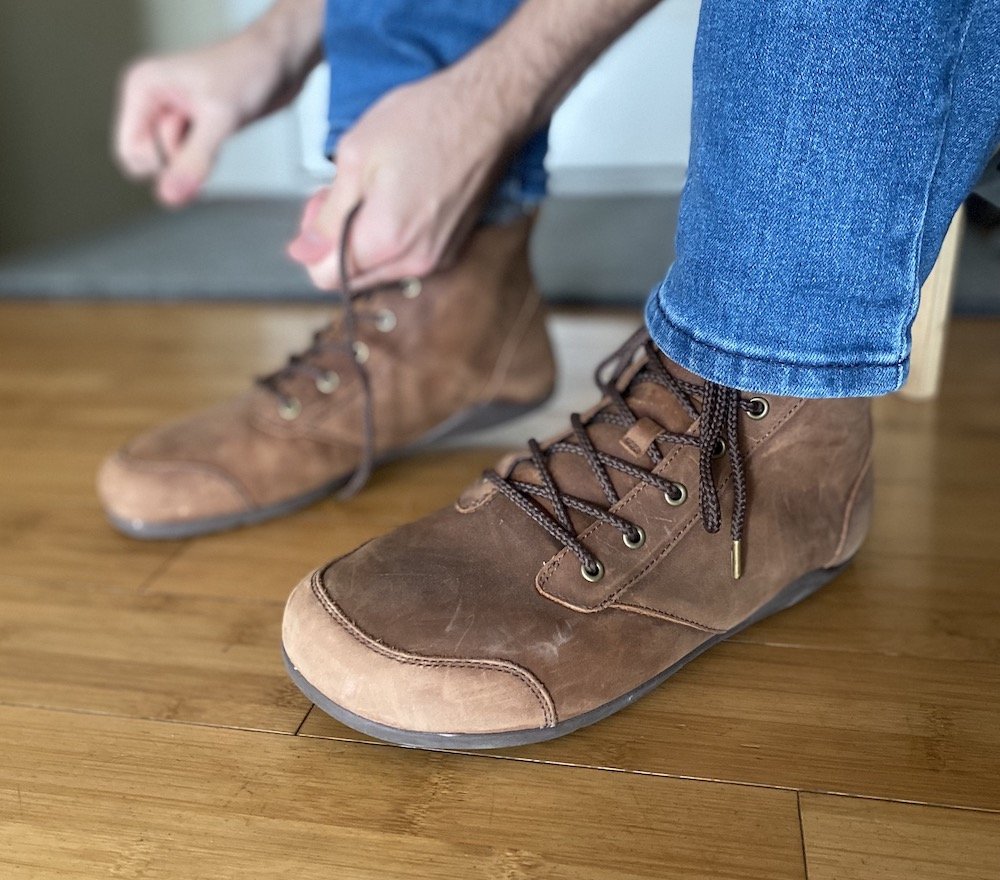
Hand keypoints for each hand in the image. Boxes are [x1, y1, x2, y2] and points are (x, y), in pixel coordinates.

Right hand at [114, 30, 307, 206]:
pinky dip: (204, 158)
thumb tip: (169, 196)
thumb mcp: (220, 120)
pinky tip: (221, 136)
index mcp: (143, 88)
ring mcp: (171, 114)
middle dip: (179, 160)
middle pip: (149, 160)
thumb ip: (194, 160)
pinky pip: (187, 158)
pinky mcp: (192, 125)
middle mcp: (152, 101)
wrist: (279, 62)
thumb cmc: (248, 71)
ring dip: (196, 159)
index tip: (191, 147)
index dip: (161, 163)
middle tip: (207, 135)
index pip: (130, 152)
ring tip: (217, 128)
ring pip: (171, 162)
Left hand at [287, 68, 516, 289]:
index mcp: (386, 240)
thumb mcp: (355, 156)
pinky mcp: (450, 251)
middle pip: (352, 278)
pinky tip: (400, 198)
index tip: (322, 210)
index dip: (313, 244)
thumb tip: (302, 252)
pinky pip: (405, 259)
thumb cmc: (427, 121)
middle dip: (338, 243)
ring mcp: (436, 259)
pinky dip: (394, 237)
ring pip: (378, 269)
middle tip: (344, 194)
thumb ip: (326, 216)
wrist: (486, 112)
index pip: (324, 276)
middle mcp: (414, 260)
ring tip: (375, 191)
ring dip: (366, 239)